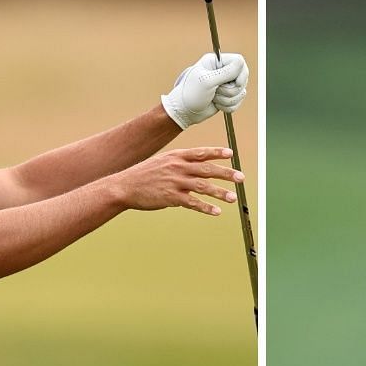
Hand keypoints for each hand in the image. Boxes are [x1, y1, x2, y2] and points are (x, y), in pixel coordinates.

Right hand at [111, 145, 240, 214]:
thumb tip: (195, 167)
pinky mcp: (171, 198)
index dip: (217, 153)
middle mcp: (178, 167)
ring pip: (203, 187)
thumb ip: (179, 163)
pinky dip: (206, 208)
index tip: (231, 154)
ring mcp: (175, 182)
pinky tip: (216, 212)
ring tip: (233, 198)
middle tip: (241, 178)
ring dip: (220, 193)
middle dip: (226, 174)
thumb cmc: (144, 175)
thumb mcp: (162, 162)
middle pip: (207, 170)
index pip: (201, 153)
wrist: (125, 186)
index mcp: (176, 156)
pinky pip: (192, 203)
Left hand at [162, 52, 247, 128]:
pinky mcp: (227, 97)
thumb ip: (226, 72)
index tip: (236, 82)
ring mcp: (225, 84)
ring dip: (227, 99)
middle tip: (217, 91)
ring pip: (241, 92)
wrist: (184, 112)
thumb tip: (241, 63)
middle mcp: (222, 71)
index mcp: (216, 62)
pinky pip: (238, 102)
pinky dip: (228, 106)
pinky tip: (217, 105)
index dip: (241, 73)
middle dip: (232, 89)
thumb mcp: (207, 81)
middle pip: (243, 77)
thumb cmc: (191, 94)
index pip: (239, 61)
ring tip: (213, 98)